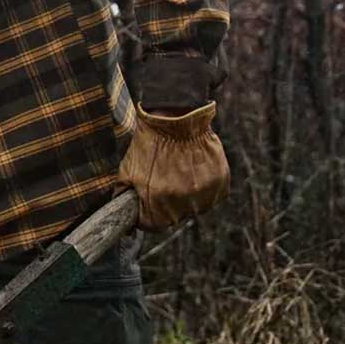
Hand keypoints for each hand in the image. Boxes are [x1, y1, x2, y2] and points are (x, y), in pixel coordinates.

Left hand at [115, 102, 229, 229]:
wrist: (176, 118)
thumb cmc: (149, 143)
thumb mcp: (128, 169)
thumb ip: (124, 196)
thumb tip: (126, 223)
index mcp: (157, 197)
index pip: (152, 225)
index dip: (147, 216)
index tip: (146, 206)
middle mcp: (182, 199)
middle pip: (173, 218)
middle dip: (165, 206)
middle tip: (163, 182)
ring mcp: (203, 191)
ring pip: (194, 209)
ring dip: (186, 198)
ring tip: (179, 173)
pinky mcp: (220, 182)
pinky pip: (211, 197)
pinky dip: (203, 189)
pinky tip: (193, 171)